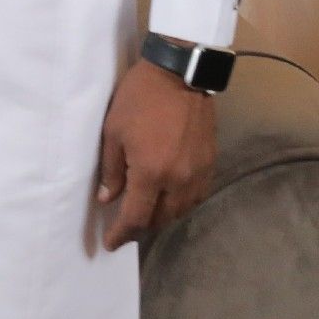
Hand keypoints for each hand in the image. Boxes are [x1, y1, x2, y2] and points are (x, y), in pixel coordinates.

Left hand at [95, 55, 217, 248]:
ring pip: (181, 210)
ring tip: (146, 212)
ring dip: (163, 216)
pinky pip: (196, 196)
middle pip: (161, 219)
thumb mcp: (114, 132)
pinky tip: (169, 196)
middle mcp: (178, 180)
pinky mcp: (211, 163)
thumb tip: (108, 199)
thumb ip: (112, 170)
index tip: (111, 244)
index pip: (136, 218)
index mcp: (151, 174)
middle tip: (125, 225)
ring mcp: (198, 173)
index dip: (122, 234)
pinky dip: (181, 203)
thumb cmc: (140, 99)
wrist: (180, 74)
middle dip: (142, 227)